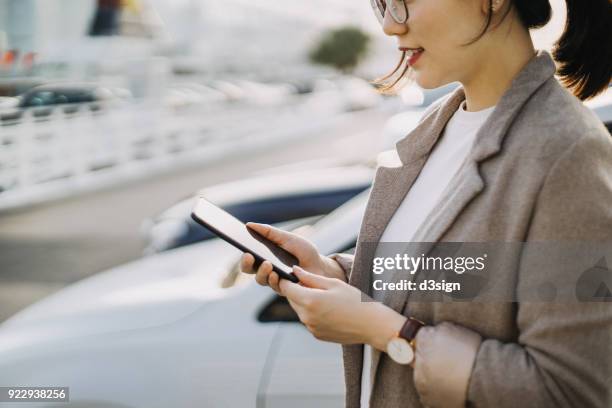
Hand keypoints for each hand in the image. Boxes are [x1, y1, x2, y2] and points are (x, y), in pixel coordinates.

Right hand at [239, 222, 345, 294]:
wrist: (322, 266)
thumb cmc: (305, 252)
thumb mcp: (288, 238)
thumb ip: (270, 232)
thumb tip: (249, 224)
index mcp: (265, 257)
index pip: (248, 258)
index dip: (243, 254)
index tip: (242, 248)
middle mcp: (267, 270)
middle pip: (249, 270)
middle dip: (246, 264)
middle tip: (249, 256)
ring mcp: (275, 281)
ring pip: (260, 279)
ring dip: (262, 272)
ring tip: (267, 264)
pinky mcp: (285, 290)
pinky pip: (275, 287)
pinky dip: (274, 280)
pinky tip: (276, 274)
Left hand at [278, 266, 405, 347]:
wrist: (371, 325)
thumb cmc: (355, 300)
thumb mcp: (333, 284)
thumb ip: (310, 277)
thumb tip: (294, 270)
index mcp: (310, 300)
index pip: (287, 288)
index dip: (286, 280)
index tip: (291, 275)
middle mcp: (307, 316)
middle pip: (292, 300)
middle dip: (298, 291)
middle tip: (314, 284)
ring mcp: (311, 328)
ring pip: (300, 310)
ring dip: (306, 303)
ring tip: (326, 297)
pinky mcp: (317, 335)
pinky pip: (309, 321)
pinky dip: (313, 314)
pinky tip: (330, 310)